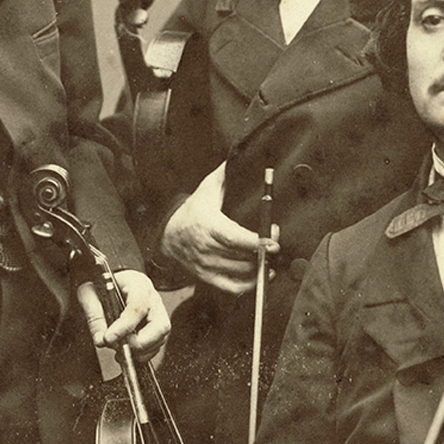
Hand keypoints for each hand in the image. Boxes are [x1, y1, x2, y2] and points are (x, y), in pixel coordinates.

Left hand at [77, 271, 169, 361]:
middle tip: (120, 348)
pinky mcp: (156, 328)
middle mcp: (153, 299)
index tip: (109, 338)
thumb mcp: (90, 293)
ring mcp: (158, 314)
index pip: (138, 307)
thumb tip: (101, 339)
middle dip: (140, 343)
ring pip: (161, 338)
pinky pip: (156, 346)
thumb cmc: (102, 285)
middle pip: (160, 325)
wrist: (109, 285)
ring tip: (120, 352)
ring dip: (141, 351)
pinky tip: (127, 352)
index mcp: (138, 284)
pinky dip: (142, 354)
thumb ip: (93, 315)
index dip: (124, 326)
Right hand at [159, 164, 267, 293]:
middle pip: (241, 258)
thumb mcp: (206, 190)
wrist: (167, 234)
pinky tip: (260, 274)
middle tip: (276, 244)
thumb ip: (225, 175)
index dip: (257, 242)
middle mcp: (205, 249)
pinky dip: (249, 284)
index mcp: (207, 226)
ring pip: (240, 273)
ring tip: (271, 258)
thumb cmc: (192, 210)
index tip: (274, 240)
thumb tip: (242, 155)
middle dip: (264, 253)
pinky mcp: (207, 278)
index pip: (234, 238)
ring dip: (260, 268)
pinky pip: (232, 288)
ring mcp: (206, 266)